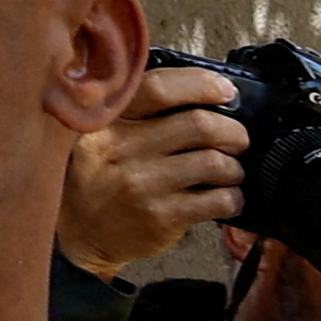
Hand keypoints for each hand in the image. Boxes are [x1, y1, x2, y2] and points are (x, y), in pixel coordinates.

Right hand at [61, 60, 246, 277]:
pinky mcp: (161, 216)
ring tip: (230, 171)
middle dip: (232, 131)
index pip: (159, 88)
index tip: (225, 91)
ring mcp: (141, 184)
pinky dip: (233, 197)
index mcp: (108, 120)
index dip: (202, 85)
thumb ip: (141, 113)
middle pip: (198, 124)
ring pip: (214, 162)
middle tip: (238, 140)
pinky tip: (226, 197)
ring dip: (234, 167)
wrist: (82, 235)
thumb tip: (207, 97)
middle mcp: (121, 148)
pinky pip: (218, 200)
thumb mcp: (104, 136)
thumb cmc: (102, 179)